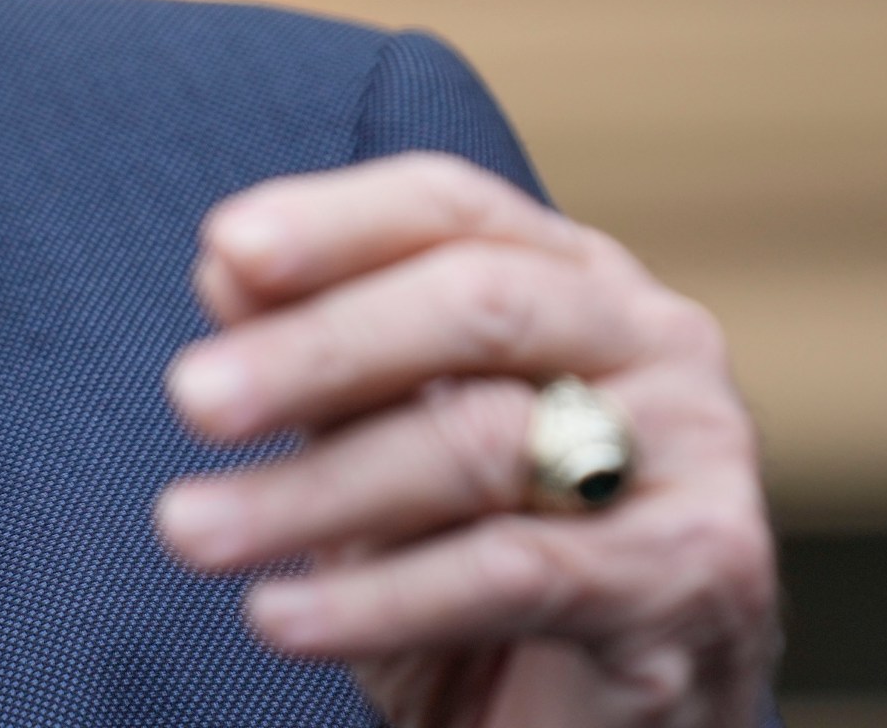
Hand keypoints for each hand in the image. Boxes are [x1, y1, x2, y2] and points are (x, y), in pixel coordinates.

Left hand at [155, 153, 777, 726]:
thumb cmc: (476, 554)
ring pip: (481, 441)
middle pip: (474, 306)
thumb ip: (320, 353)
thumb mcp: (379, 439)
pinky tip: (279, 617)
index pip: (450, 210)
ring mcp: (693, 455)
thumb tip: (225, 265)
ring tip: (190, 530)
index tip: (226, 248)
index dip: (335, 222)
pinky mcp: (697, 578)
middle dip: (317, 350)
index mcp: (574, 279)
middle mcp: (652, 342)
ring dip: (311, 491)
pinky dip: (379, 599)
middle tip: (191, 399)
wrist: (591, 718)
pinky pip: (511, 573)